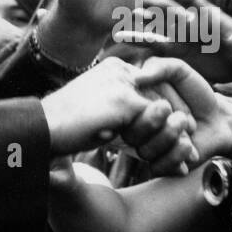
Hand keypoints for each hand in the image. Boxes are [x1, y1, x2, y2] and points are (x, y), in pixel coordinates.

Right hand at [41, 57, 194, 175]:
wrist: (41, 129)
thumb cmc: (64, 128)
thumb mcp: (98, 116)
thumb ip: (121, 116)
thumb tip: (137, 130)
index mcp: (113, 70)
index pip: (151, 87)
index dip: (165, 112)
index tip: (179, 131)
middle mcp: (120, 70)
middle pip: (161, 95)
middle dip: (176, 123)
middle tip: (190, 147)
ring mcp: (122, 83)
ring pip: (160, 108)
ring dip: (173, 135)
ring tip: (188, 154)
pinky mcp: (124, 100)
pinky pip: (155, 120)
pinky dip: (166, 142)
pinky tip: (176, 161)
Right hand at [112, 0, 231, 83]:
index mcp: (208, 18)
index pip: (193, 0)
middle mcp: (190, 25)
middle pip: (170, 12)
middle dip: (156, 9)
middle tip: (141, 6)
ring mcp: (181, 40)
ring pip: (158, 31)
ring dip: (142, 30)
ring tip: (122, 33)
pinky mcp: (176, 55)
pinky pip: (156, 49)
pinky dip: (142, 47)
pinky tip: (126, 46)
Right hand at [135, 56, 231, 163]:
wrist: (218, 119)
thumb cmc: (196, 93)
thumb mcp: (181, 72)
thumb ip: (161, 67)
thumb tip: (137, 77)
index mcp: (135, 104)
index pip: (129, 109)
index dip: (147, 108)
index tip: (167, 104)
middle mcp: (136, 127)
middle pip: (133, 133)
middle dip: (155, 124)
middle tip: (180, 117)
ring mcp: (147, 147)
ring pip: (145, 151)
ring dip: (169, 138)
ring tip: (190, 127)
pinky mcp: (160, 165)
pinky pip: (158, 167)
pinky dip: (175, 157)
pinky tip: (189, 148)